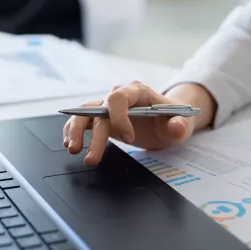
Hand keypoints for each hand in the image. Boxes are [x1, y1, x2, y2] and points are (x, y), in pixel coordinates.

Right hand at [63, 81, 212, 164]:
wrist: (166, 120)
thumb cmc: (172, 118)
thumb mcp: (181, 124)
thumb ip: (180, 125)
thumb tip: (175, 126)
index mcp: (138, 91)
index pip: (119, 98)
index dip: (119, 118)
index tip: (129, 138)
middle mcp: (119, 95)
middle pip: (99, 110)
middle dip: (94, 136)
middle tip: (92, 158)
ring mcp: (108, 106)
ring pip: (84, 113)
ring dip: (76, 131)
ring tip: (72, 149)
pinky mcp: (101, 117)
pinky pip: (82, 120)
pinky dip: (73, 130)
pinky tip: (69, 143)